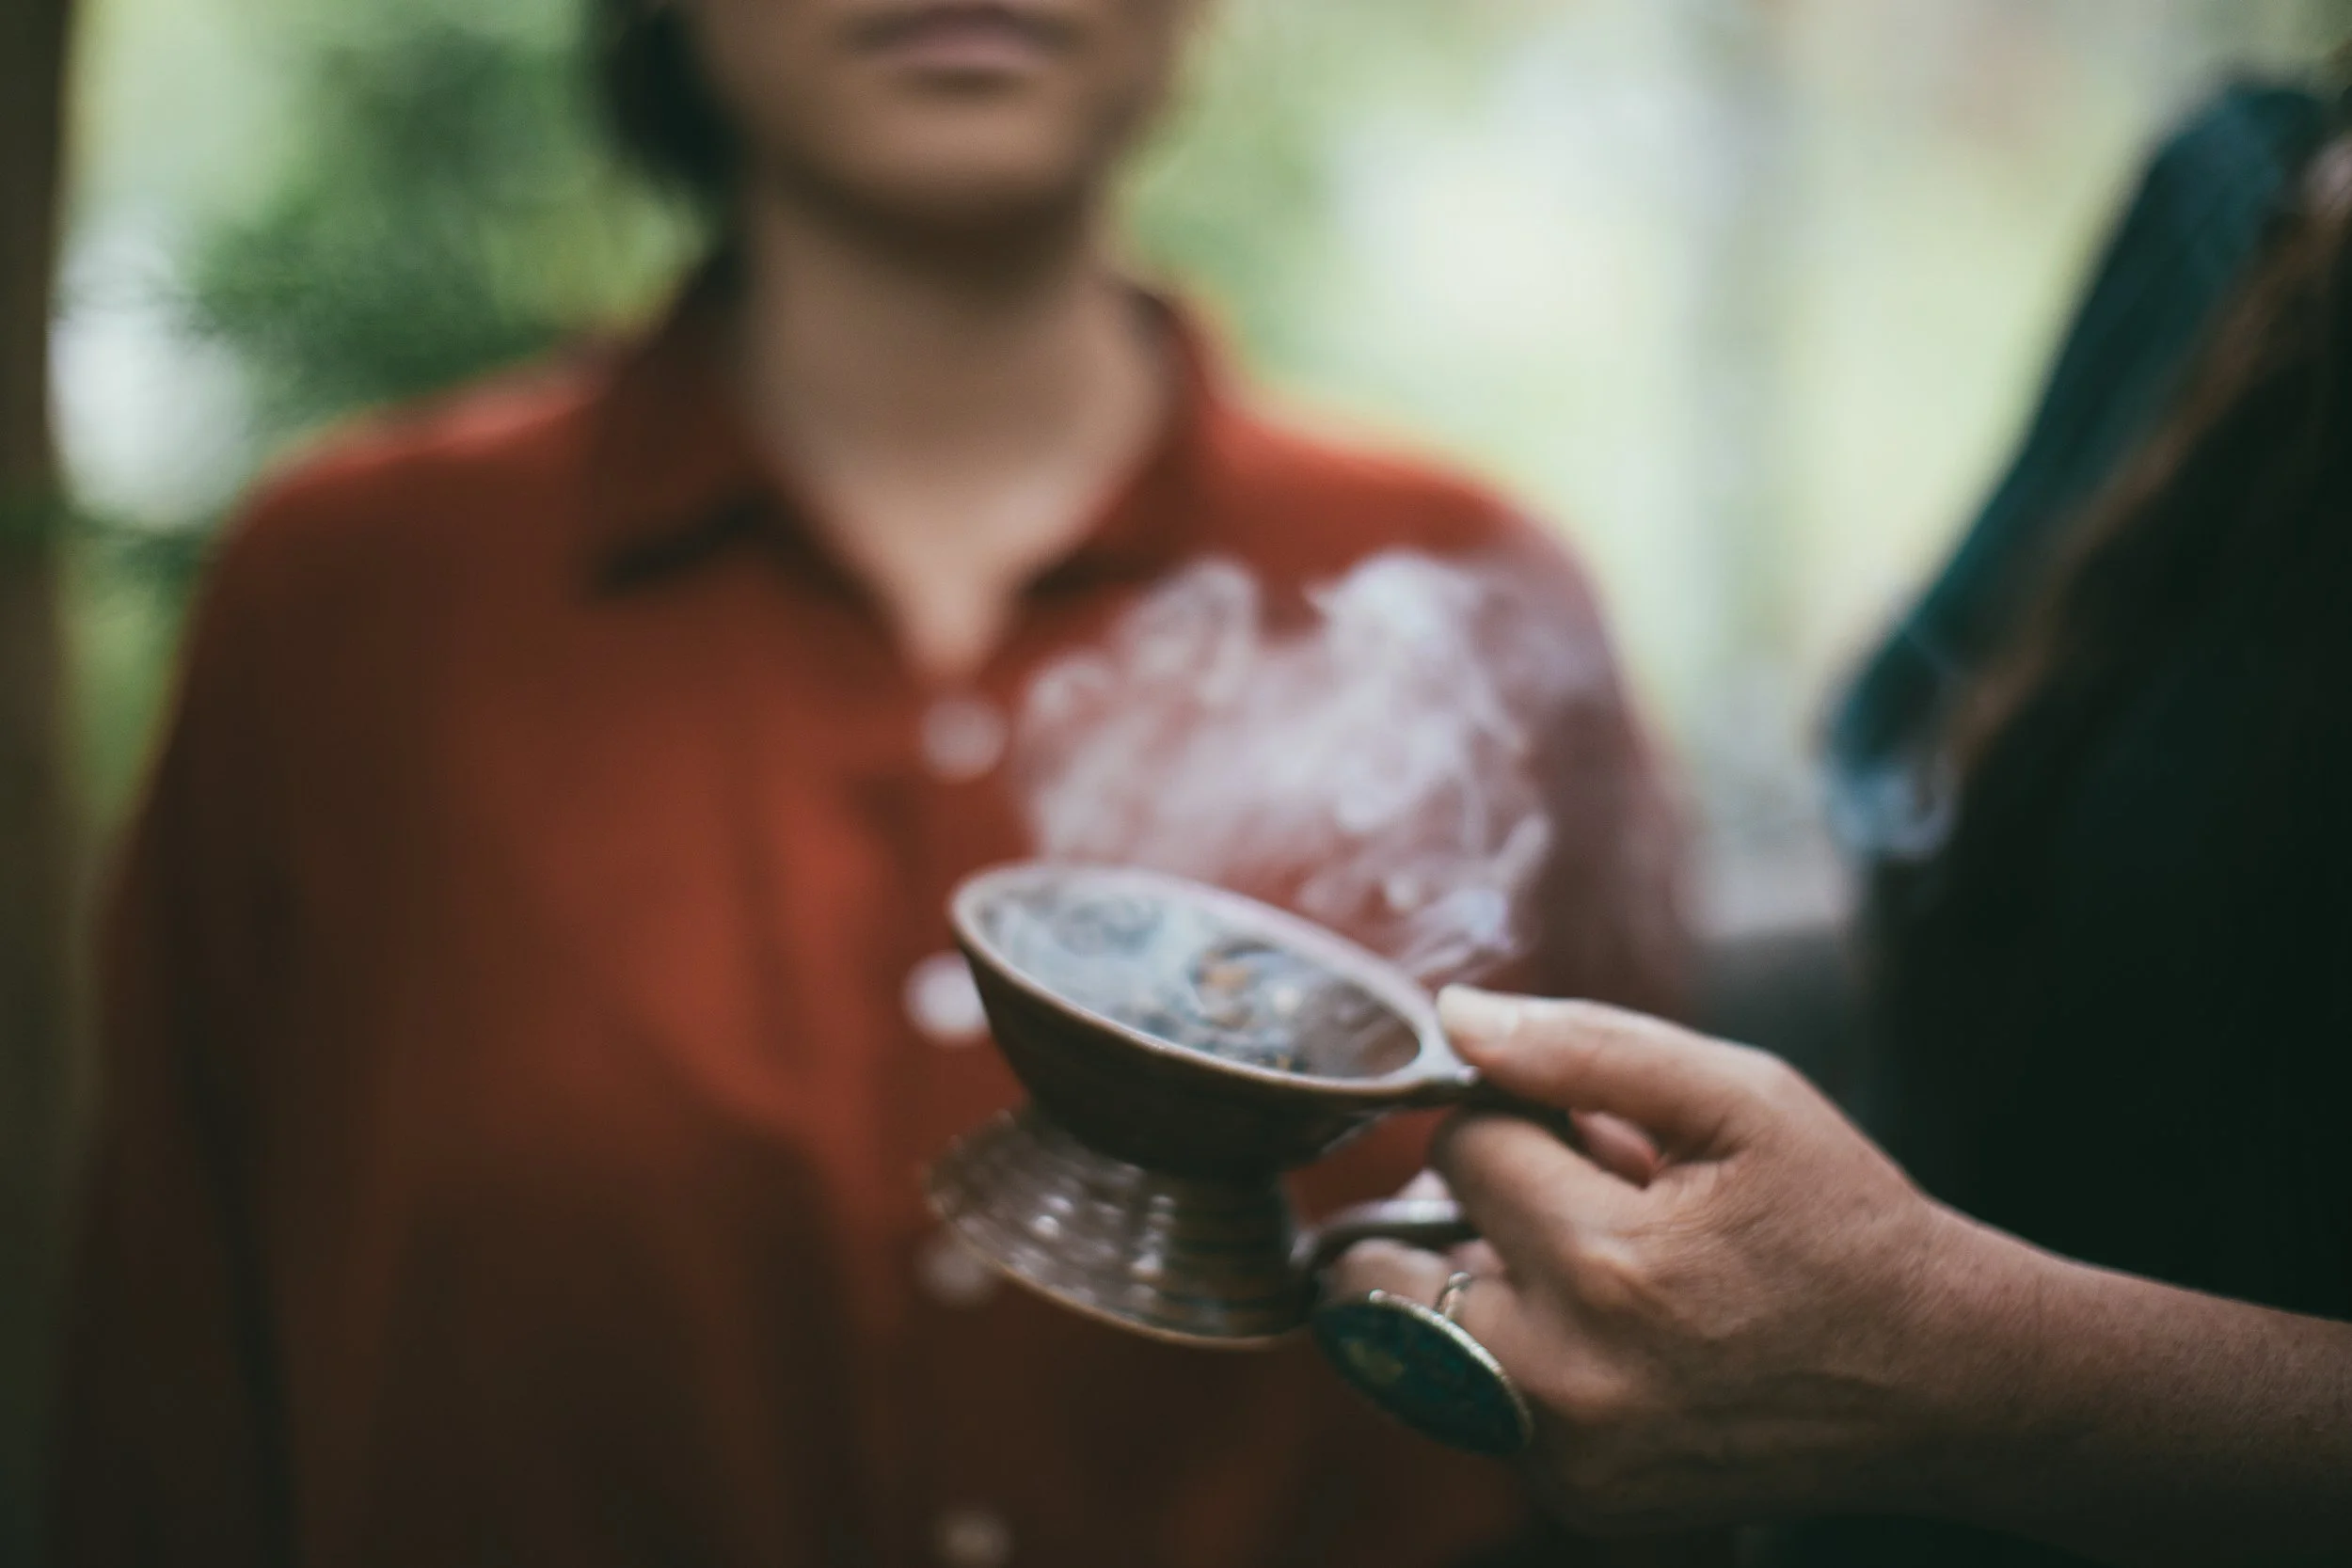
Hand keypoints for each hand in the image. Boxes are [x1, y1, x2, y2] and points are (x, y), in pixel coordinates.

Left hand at [1328, 988, 2000, 1533]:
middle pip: (1386, 1265)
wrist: (1943, 1379)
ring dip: (1476, 1285)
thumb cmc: (1841, 1223)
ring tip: (1595, 1264)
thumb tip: (1454, 1016)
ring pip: (1420, 1338)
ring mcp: (1566, 1457)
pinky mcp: (1577, 1501)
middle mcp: (1564, 1379)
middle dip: (1452, 1211)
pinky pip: (1477, 1403)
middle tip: (1548, 1194)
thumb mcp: (1738, 1098)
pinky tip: (1616, 1335)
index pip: (1458, 1147)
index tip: (1583, 1128)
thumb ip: (1582, 1046)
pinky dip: (1516, 1358)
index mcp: (1603, 1264)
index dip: (1513, 1116)